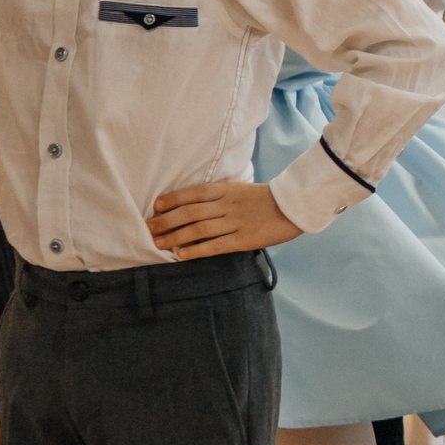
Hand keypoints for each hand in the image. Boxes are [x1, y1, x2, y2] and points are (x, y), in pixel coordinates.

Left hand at [147, 180, 302, 257]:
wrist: (295, 207)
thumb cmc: (269, 200)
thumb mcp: (243, 190)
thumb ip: (222, 195)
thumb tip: (198, 204)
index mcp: (227, 190)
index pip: (194, 193)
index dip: (173, 199)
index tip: (156, 206)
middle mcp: (227, 205)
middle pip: (190, 212)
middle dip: (166, 220)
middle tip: (148, 228)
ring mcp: (235, 223)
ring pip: (198, 229)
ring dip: (175, 236)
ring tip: (158, 243)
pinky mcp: (243, 240)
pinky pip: (215, 246)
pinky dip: (196, 250)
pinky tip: (181, 254)